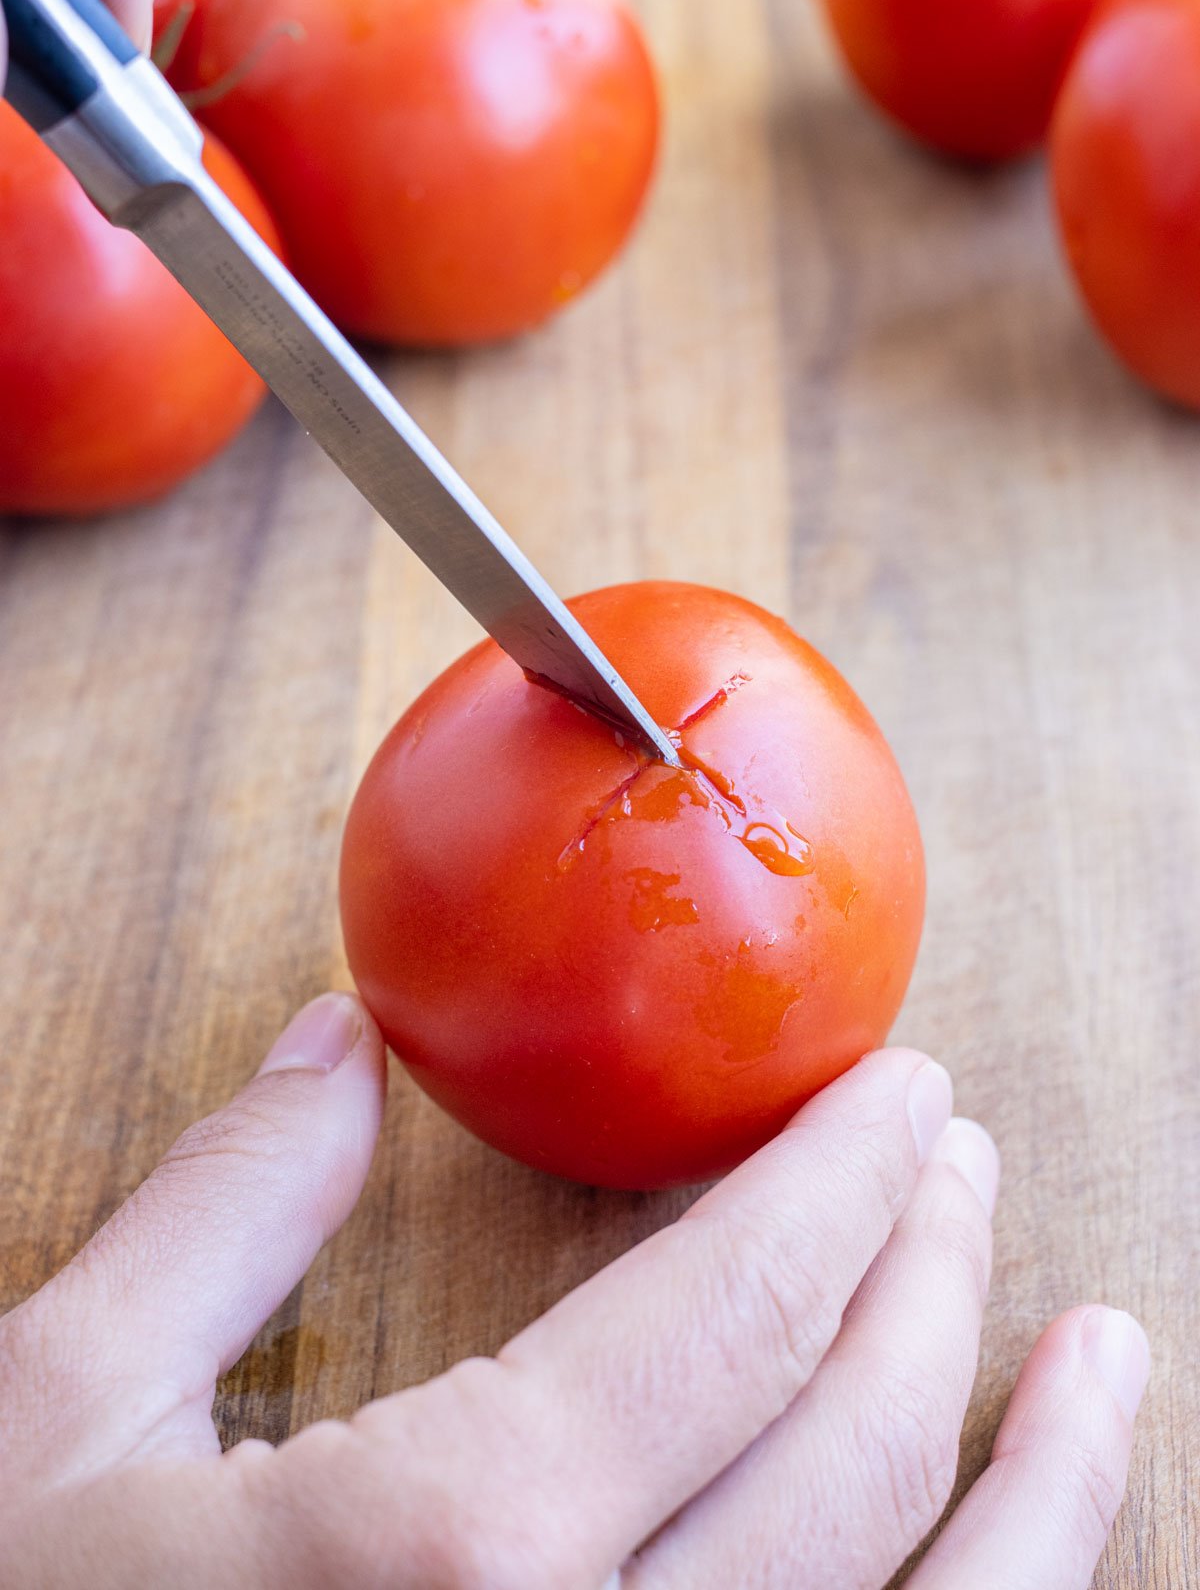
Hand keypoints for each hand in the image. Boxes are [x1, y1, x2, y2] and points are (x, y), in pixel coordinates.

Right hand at [0, 994, 1147, 1587]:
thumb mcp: (55, 1422)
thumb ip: (220, 1213)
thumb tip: (336, 1048)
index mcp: (445, 1555)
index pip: (737, 1314)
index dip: (844, 1180)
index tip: (905, 1092)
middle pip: (854, 1452)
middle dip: (929, 1273)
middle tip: (961, 1157)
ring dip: (1042, 1485)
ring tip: (1096, 1356)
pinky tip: (1014, 1565)